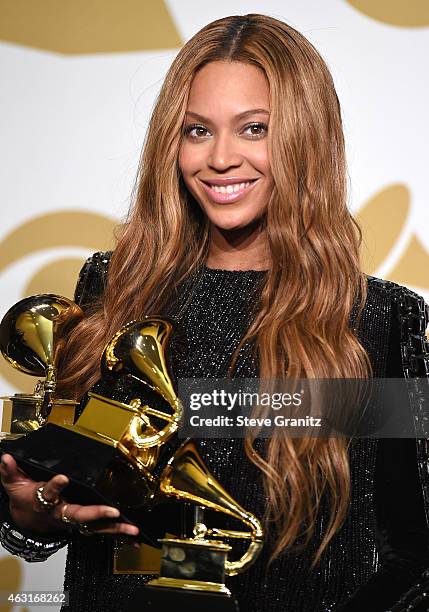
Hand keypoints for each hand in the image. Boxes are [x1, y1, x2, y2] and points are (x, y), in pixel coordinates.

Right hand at [0, 453, 138, 536]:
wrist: (27, 519)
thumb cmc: (25, 498)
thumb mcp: (14, 484)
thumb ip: (10, 471)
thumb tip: (5, 457)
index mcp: (44, 501)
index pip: (48, 493)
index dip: (55, 486)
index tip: (62, 477)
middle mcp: (60, 513)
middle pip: (78, 514)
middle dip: (96, 513)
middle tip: (113, 511)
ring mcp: (73, 520)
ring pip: (95, 526)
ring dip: (114, 528)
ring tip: (132, 529)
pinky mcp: (83, 524)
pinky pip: (101, 530)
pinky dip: (118, 534)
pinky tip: (134, 537)